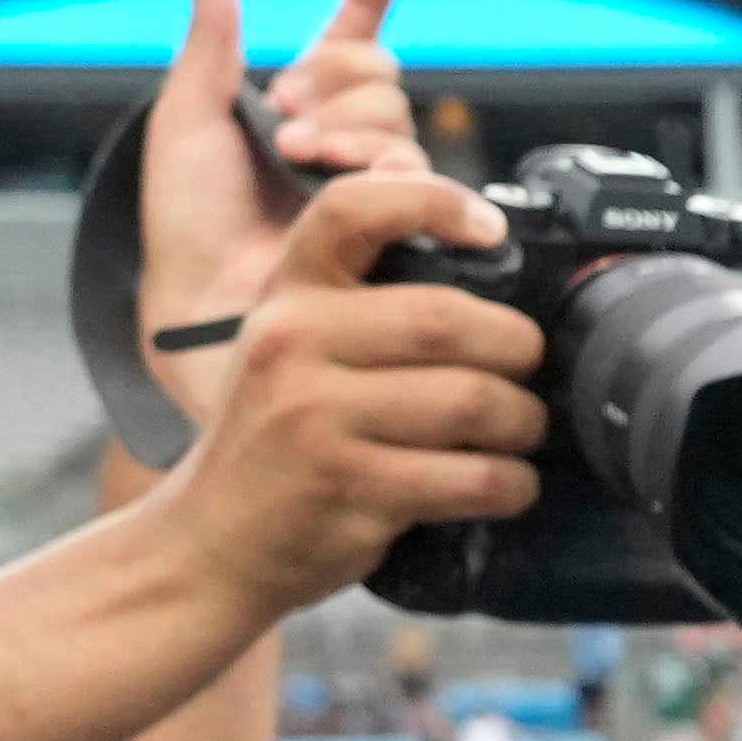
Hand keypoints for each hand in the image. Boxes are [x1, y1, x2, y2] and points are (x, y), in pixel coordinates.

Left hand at [131, 0, 426, 433]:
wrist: (213, 302)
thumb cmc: (188, 227)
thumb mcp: (188, 120)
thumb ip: (212, 40)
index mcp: (297, 114)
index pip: (345, 45)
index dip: (366, 0)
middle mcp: (345, 148)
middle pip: (379, 81)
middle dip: (334, 87)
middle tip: (287, 123)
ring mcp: (379, 192)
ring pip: (399, 127)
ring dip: (352, 130)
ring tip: (306, 159)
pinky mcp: (408, 233)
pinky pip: (422, 181)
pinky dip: (393, 168)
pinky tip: (367, 177)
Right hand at [153, 149, 542, 633]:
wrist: (214, 538)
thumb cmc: (278, 438)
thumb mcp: (292, 349)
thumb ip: (365, 309)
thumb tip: (489, 281)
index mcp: (287, 294)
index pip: (352, 210)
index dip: (432, 202)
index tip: (490, 228)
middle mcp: (294, 343)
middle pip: (447, 319)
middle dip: (516, 348)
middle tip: (527, 373)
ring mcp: (318, 416)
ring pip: (473, 399)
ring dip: (523, 422)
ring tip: (518, 431)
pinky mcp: (352, 487)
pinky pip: (474, 477)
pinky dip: (511, 483)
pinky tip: (504, 484)